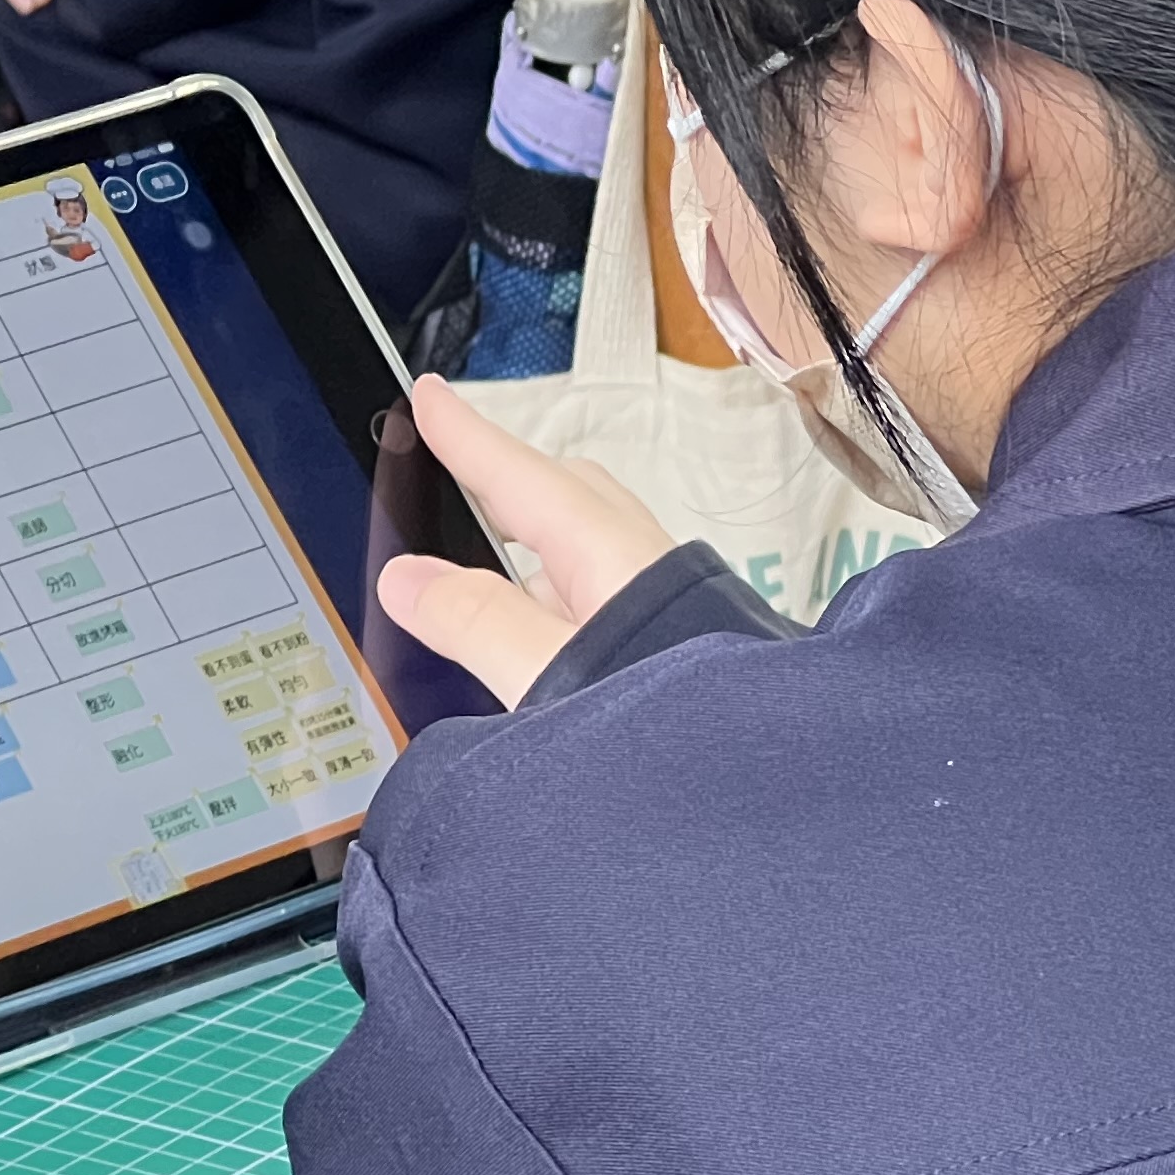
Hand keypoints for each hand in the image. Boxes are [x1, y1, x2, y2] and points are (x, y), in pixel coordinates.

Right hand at [376, 375, 679, 710]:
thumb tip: (410, 580)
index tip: (428, 398)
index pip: (520, 477)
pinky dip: (558, 591)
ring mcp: (664, 604)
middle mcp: (641, 566)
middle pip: (562, 497)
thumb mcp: (548, 676)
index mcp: (607, 555)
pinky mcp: (679, 644)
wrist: (764, 776)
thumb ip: (478, 624)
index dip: (468, 438)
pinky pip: (603, 592)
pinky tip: (542, 637)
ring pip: (587, 547)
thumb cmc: (672, 722)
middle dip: (506, 477)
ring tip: (480, 563)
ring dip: (533, 542)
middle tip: (454, 463)